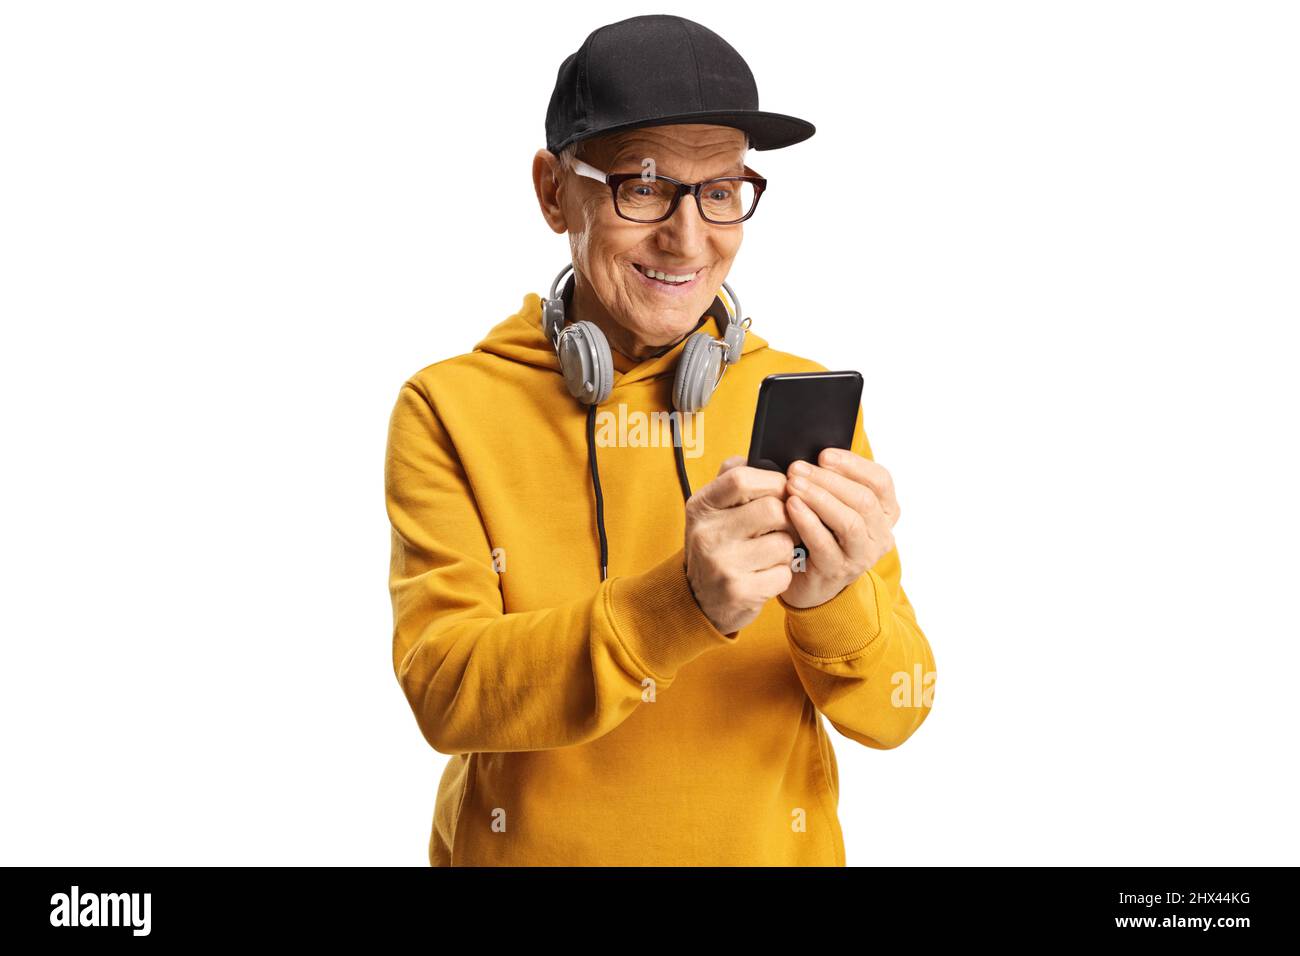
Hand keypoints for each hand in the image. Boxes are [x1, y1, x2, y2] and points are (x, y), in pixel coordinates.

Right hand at [684, 456, 797, 634]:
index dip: (772, 481)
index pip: (741, 478)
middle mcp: (707, 533)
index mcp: (701, 506)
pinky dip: (782, 575)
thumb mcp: (712, 510)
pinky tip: (766, 576)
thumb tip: (756, 456)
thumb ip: (730, 480)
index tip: (782, 491)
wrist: (699, 600)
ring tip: (771, 554)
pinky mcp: (738, 591)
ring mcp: (721, 564)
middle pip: (772, 510)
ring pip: (783, 544)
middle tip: (784, 527)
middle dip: (788, 519)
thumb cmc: (717, 546)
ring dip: (787, 550)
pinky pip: (783, 574)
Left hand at [779, 448, 899, 608]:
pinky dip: (807, 522)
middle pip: (864, 499)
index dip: (853, 465)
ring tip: (793, 484)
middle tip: (797, 467)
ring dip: (819, 498)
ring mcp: (862, 556)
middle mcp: (880, 535)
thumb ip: (830, 482)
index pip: (880, 481)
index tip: (824, 454)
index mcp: (885, 512)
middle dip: (829, 480)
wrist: (807, 580)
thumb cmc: (819, 532)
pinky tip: (791, 507)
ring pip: (849, 521)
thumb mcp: (831, 505)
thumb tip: (809, 455)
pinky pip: (825, 543)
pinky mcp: (838, 571)